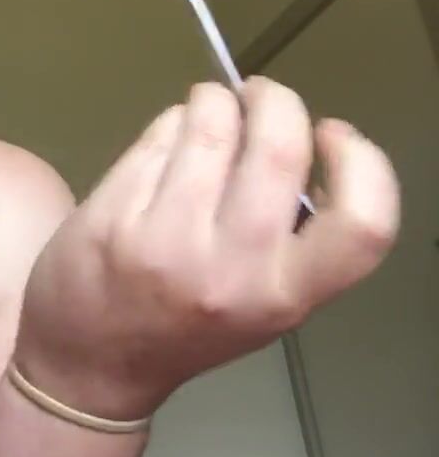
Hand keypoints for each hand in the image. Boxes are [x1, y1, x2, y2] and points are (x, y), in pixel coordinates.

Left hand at [13, 77, 399, 420]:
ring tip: (210, 106)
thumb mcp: (263, 302)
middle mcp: (230, 269)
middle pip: (278, 149)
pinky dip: (170, 124)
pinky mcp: (110, 216)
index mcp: (284, 296)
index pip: (363, 223)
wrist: (92, 362)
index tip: (332, 136)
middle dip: (275, 101)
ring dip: (214, 101)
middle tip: (260, 94)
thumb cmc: (187, 324)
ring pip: (209, 128)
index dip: (363, 164)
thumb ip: (292, 236)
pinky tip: (170, 136)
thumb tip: (301, 141)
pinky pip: (155, 140)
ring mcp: (163, 240)